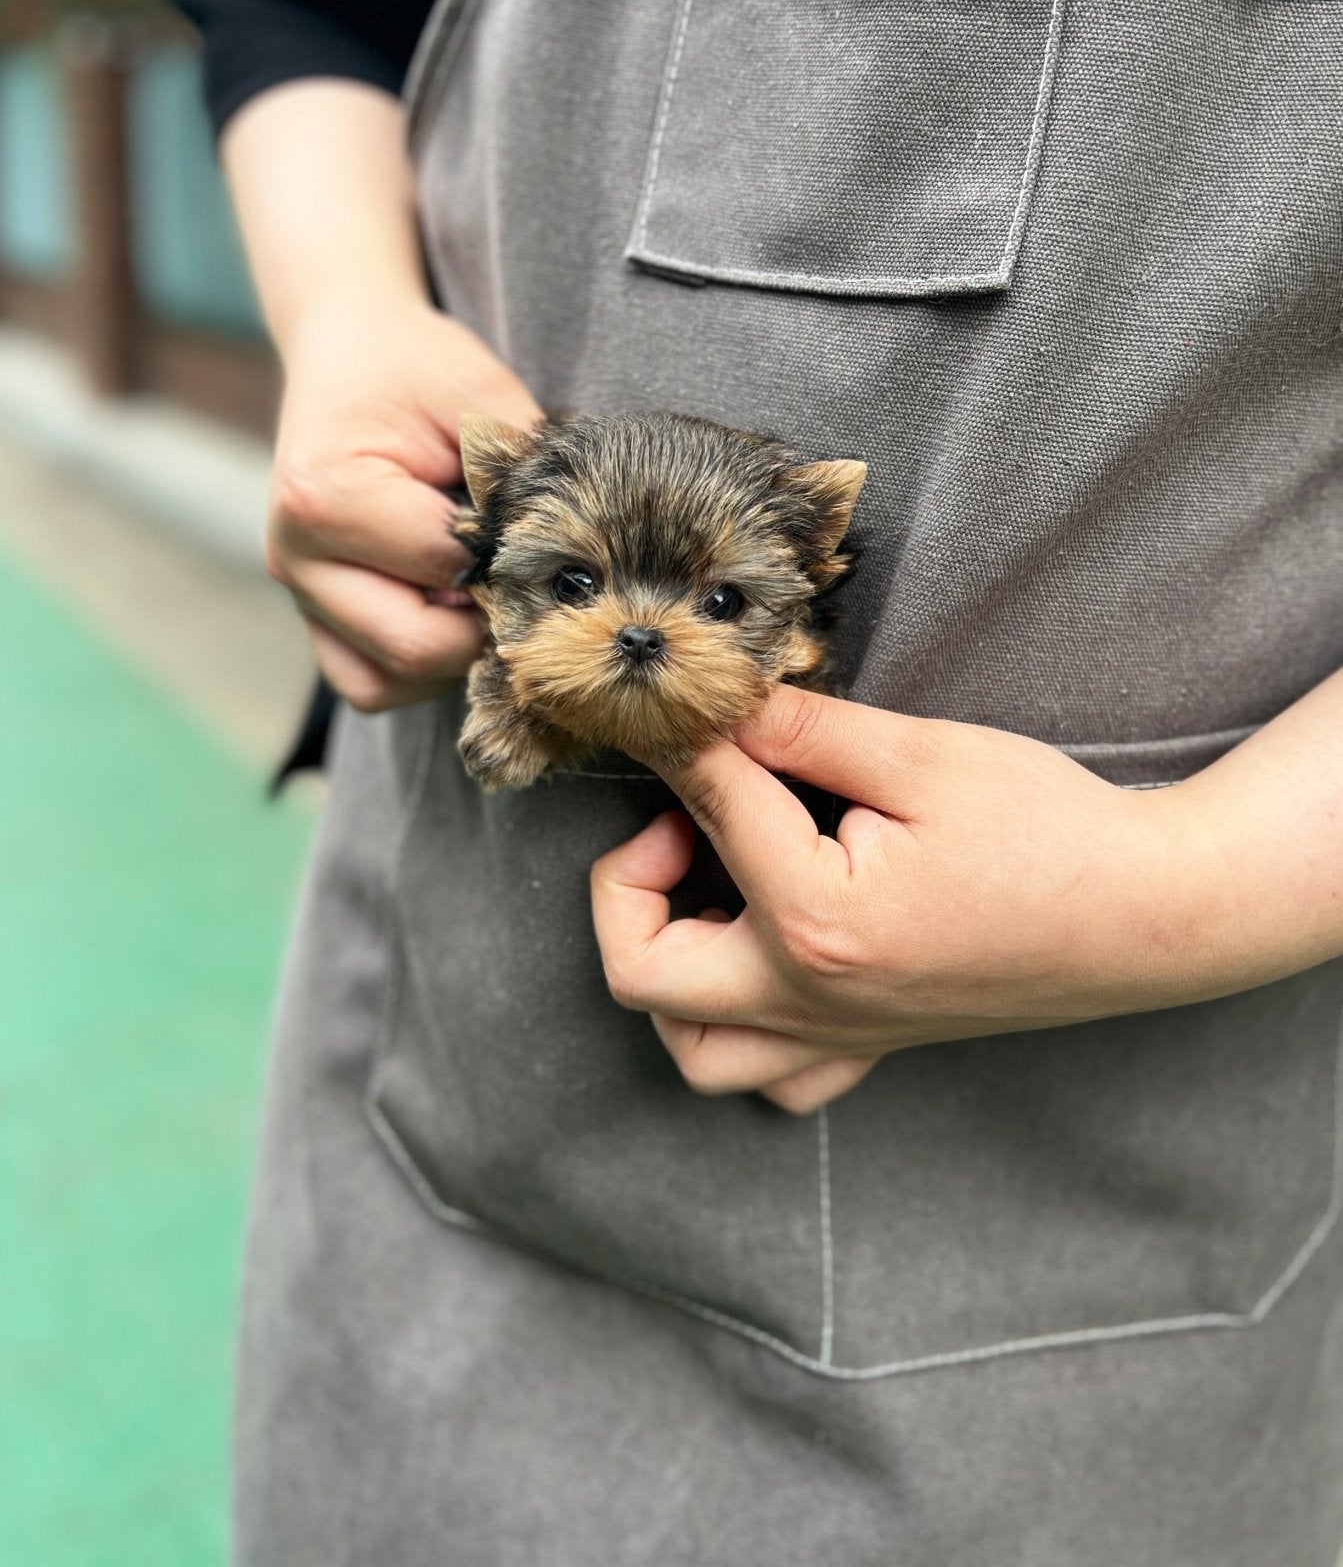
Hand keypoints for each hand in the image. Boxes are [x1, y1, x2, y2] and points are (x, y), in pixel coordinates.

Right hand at [268, 294, 539, 710]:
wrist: (344, 353)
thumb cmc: (410, 367)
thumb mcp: (475, 390)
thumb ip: (518, 467)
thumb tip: (570, 552)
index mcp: (323, 496)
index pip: (446, 568)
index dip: (509, 558)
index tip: (542, 533)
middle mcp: (295, 558)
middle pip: (415, 647)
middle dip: (484, 621)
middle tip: (518, 573)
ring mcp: (299, 595)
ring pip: (385, 683)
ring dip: (449, 655)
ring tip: (478, 589)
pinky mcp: (314, 617)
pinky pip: (368, 681)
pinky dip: (417, 667)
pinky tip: (449, 610)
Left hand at [590, 685, 1284, 1114]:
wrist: (1147, 913)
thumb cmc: (1046, 829)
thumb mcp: (921, 754)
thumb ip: (807, 730)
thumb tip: (722, 703)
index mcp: (814, 919)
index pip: (707, 807)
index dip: (693, 735)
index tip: (693, 698)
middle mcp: (811, 998)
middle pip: (641, 972)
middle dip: (628, 882)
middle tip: (684, 818)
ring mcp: (842, 1035)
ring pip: (695, 1051)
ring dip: (671, 970)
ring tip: (711, 892)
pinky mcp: (874, 1045)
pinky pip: (775, 1077)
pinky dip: (742, 1029)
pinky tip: (767, 954)